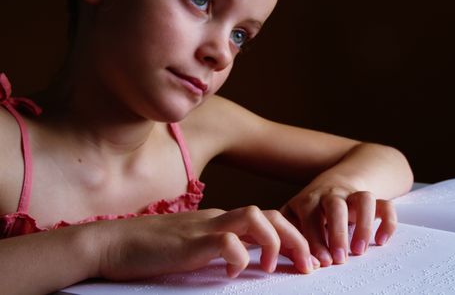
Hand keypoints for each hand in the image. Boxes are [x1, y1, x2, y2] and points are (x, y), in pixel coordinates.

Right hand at [92, 206, 318, 279]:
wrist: (110, 244)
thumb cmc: (150, 250)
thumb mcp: (194, 248)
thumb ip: (219, 250)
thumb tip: (244, 262)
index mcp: (222, 221)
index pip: (269, 219)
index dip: (294, 237)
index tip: (307, 262)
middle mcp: (219, 219)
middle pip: (273, 215)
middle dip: (298, 239)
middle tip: (310, 266)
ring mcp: (204, 228)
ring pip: (256, 218)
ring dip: (275, 242)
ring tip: (274, 267)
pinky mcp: (189, 243)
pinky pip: (226, 242)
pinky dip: (238, 258)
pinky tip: (233, 273)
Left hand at [281, 184, 396, 266]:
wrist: (333, 182)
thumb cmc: (309, 208)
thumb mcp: (293, 216)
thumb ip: (290, 234)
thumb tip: (291, 259)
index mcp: (309, 200)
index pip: (311, 217)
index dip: (315, 240)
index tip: (320, 262)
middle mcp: (332, 194)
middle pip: (336, 206)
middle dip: (338, 233)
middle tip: (339, 259)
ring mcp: (353, 194)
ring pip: (364, 200)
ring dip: (364, 225)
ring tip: (360, 251)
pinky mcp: (371, 199)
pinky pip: (385, 205)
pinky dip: (387, 222)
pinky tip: (381, 241)